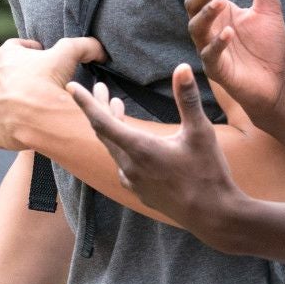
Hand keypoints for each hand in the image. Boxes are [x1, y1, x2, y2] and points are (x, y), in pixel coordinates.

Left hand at [0, 36, 103, 150]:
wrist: (39, 119)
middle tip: (43, 84)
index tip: (43, 54)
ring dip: (17, 103)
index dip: (31, 49)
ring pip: (4, 102)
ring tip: (38, 108)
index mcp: (4, 57)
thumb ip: (83, 45)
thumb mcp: (68, 53)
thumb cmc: (48, 82)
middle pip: (7, 75)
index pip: (14, 47)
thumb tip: (99, 49)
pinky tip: (30, 126)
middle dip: (23, 78)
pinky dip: (14, 127)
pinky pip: (2, 127)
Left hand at [66, 63, 250, 247]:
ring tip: (116, 107)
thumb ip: (187, 98)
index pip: (102, 121)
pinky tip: (129, 142)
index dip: (86, 102)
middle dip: (100, 108)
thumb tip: (182, 67)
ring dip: (112, 126)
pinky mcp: (139, 192)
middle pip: (104, 133)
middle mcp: (130, 166)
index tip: (72, 87)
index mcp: (140, 149)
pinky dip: (120, 146)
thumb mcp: (200, 132)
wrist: (213, 216)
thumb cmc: (208, 173)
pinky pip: (122, 164)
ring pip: (113, 148)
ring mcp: (133, 182)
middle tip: (99, 88)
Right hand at [184, 0, 284, 114]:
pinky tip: (229, 32)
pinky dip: (218, 42)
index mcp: (218, 12)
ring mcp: (209, 49)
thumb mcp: (268, 6)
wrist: (277, 82)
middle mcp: (209, 29)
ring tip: (222, 1)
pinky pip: (211, 54)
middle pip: (193, 5)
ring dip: (208, 13)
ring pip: (197, 28)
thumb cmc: (268, 46)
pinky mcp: (217, 69)